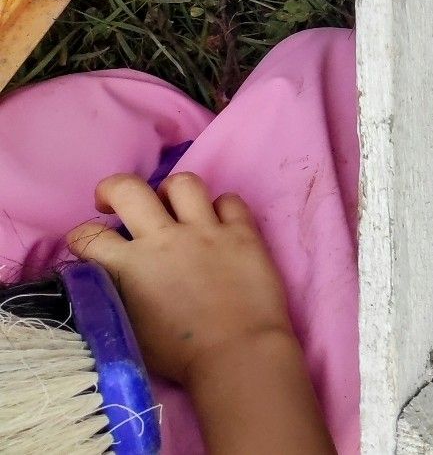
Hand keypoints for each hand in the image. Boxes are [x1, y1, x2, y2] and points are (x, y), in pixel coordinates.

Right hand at [67, 172, 293, 386]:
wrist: (238, 353)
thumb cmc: (180, 355)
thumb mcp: (128, 328)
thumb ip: (115, 296)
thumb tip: (109, 281)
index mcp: (128, 266)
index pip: (87, 235)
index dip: (81, 237)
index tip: (89, 244)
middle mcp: (165, 239)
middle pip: (128, 188)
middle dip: (113, 189)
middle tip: (114, 203)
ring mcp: (207, 231)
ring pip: (184, 183)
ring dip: (171, 192)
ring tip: (171, 208)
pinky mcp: (244, 233)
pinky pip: (230, 200)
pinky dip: (221, 208)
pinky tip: (218, 224)